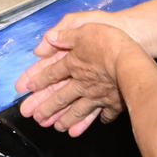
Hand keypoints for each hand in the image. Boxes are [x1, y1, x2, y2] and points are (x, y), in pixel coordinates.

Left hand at [16, 21, 138, 135]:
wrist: (130, 62)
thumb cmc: (108, 43)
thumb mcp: (83, 29)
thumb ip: (66, 34)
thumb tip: (49, 38)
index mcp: (73, 64)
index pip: (51, 74)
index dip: (38, 81)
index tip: (26, 90)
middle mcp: (82, 83)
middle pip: (61, 97)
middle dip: (47, 108)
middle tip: (36, 117)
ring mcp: (97, 96)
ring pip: (78, 110)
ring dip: (66, 119)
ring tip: (57, 127)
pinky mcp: (113, 103)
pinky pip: (104, 114)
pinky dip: (99, 120)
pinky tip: (98, 123)